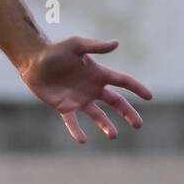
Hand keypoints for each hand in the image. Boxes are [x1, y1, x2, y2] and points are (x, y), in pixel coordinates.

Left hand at [20, 38, 152, 143]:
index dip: (136, 88)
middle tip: (138, 125)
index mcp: (99, 74)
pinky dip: (77, 131)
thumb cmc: (56, 51)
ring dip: (106, 125)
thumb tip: (116, 44)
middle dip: (128, 113)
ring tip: (113, 136)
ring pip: (98, 116)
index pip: (123, 82)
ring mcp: (80, 99)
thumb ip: (95, 46)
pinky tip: (82, 140)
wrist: (34, 62)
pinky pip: (73, 122)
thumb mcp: (76, 45)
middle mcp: (93, 89)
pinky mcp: (65, 107)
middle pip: (116, 103)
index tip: (149, 97)